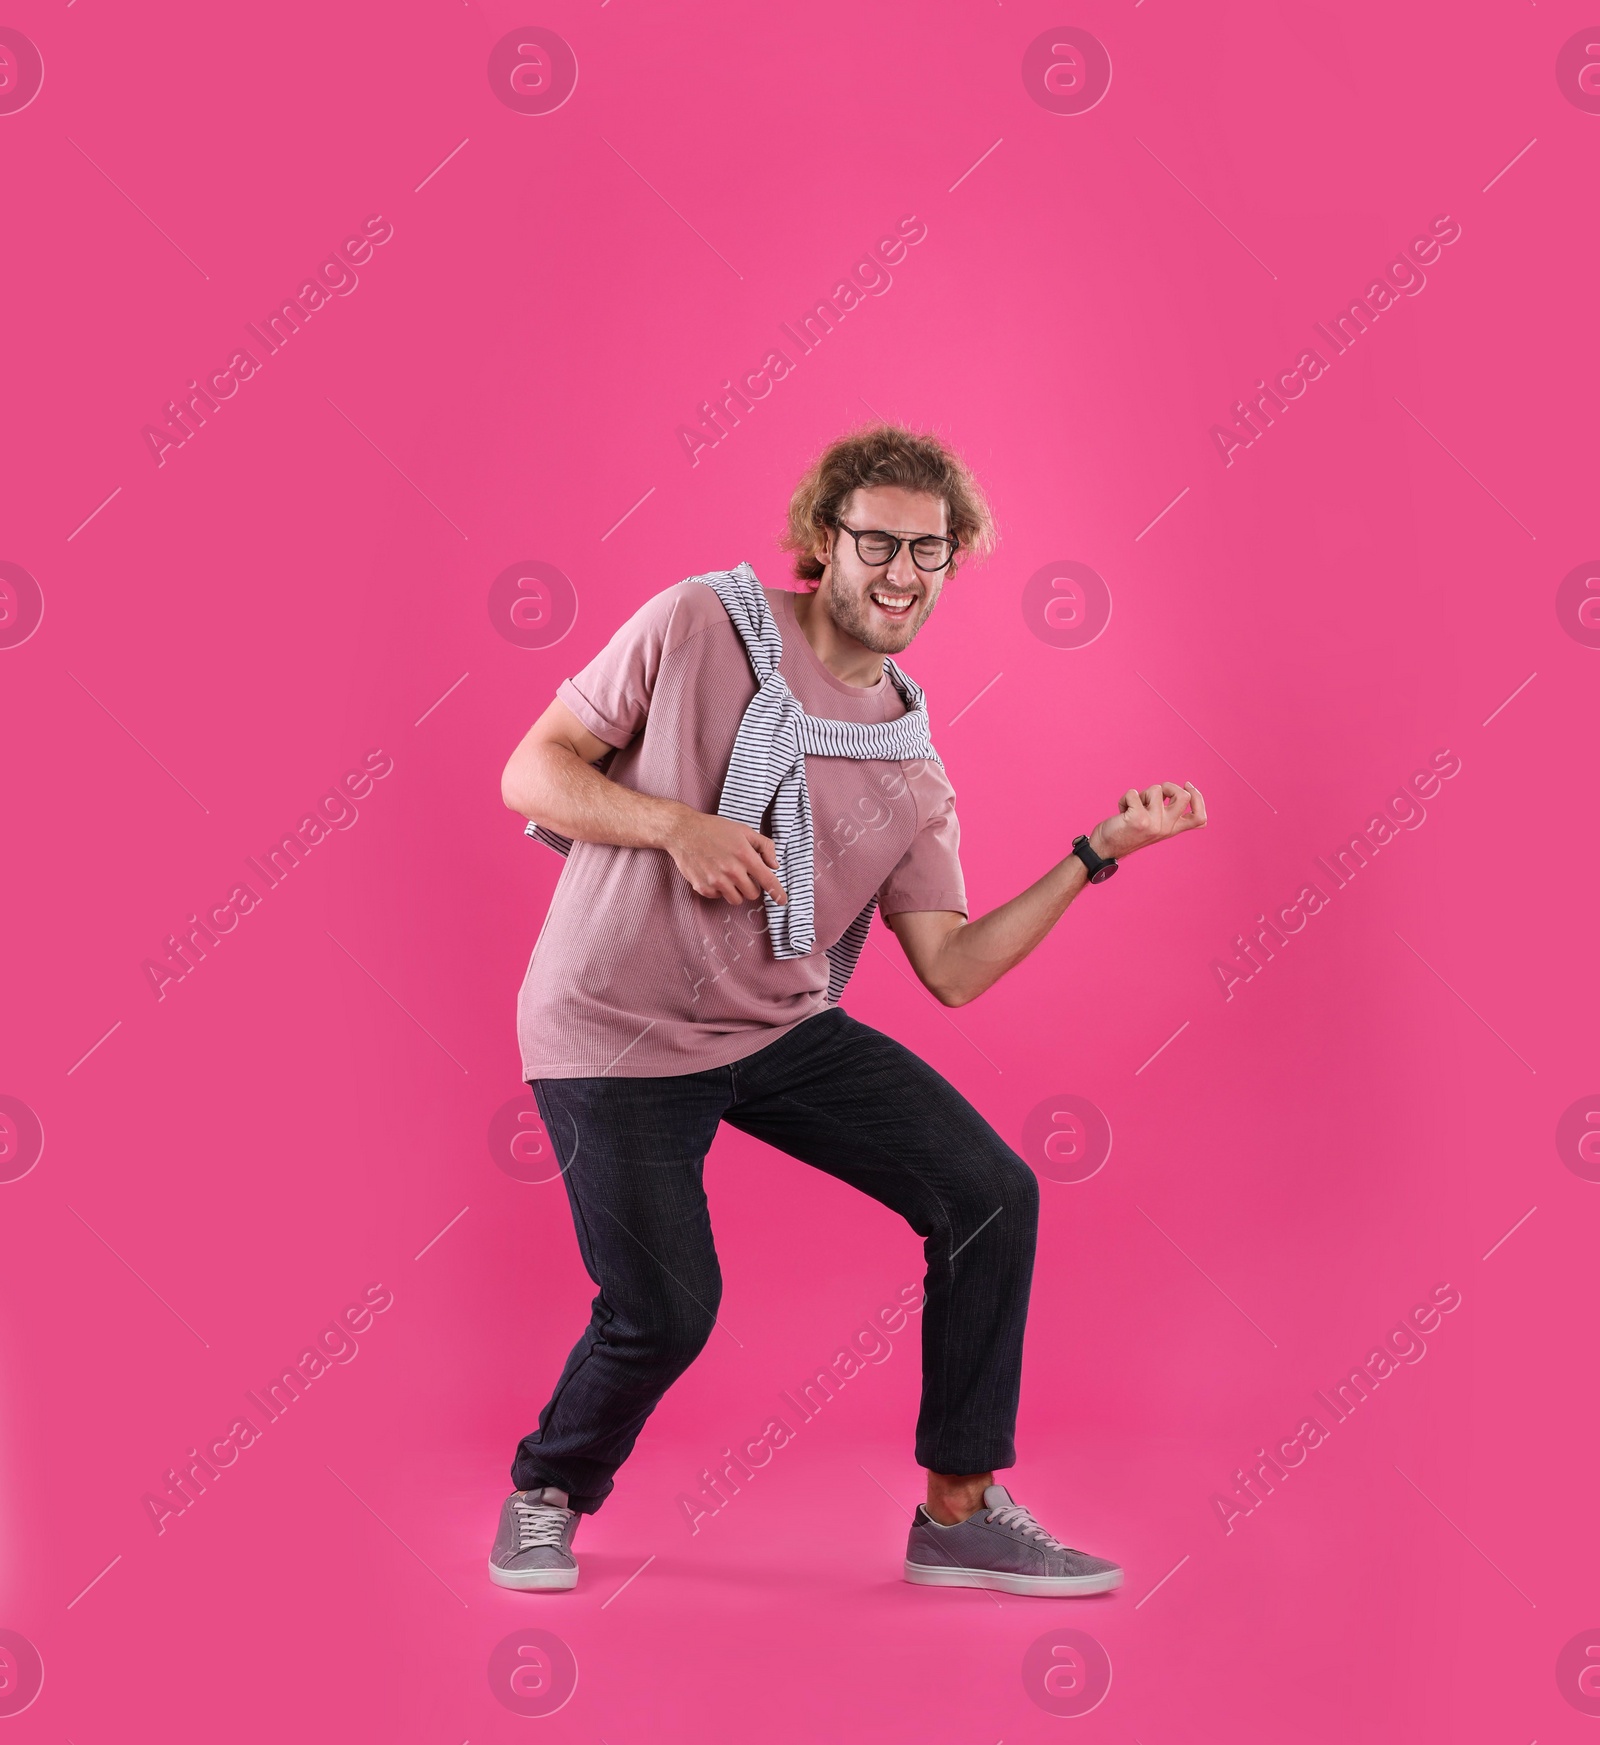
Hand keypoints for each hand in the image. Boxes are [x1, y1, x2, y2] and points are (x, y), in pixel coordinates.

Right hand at [664, 807, 787, 905]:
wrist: (683, 831)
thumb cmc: (715, 829)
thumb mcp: (744, 830)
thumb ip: (764, 846)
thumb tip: (774, 865)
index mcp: (745, 855)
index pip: (767, 880)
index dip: (777, 893)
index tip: (782, 901)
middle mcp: (731, 870)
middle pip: (752, 894)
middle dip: (751, 887)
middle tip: (743, 875)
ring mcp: (716, 881)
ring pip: (736, 899)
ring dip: (736, 890)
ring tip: (728, 875)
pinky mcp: (702, 887)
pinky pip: (719, 897)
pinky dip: (719, 890)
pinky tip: (713, 874)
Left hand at [1090, 782, 1206, 860]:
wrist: (1104, 849)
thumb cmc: (1127, 833)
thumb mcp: (1153, 826)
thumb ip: (1166, 814)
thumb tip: (1178, 790)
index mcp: (1172, 830)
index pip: (1200, 818)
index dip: (1199, 798)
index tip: (1187, 786)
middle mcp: (1166, 828)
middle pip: (1184, 797)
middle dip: (1169, 786)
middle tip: (1156, 793)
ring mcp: (1153, 824)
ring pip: (1156, 790)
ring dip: (1141, 793)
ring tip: (1132, 807)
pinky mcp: (1138, 819)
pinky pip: (1133, 793)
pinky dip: (1125, 798)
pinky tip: (1122, 810)